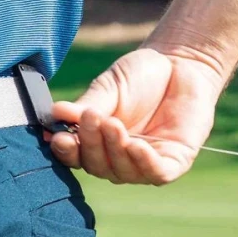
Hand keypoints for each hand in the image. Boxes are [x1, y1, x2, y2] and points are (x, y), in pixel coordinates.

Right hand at [49, 46, 224, 183]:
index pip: (78, 156)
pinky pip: (156, 173)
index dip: (67, 150)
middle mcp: (120, 158)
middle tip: (91, 118)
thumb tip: (55, 114)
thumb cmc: (142, 76)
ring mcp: (147, 162)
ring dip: (115, 150)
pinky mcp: (175, 162)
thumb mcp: (110, 87)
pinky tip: (136, 147)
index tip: (59, 137)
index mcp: (99, 142)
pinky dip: (144, 163)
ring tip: (113, 124)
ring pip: (124, 172)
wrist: (182, 63)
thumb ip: (87, 104)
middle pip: (98, 166)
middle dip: (91, 144)